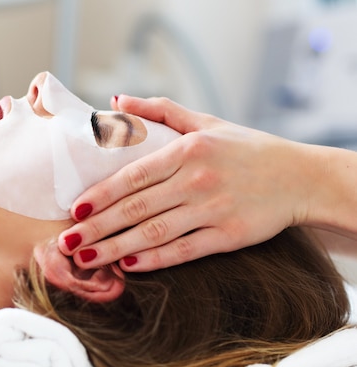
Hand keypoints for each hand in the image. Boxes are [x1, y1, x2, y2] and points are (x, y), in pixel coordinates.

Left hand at [58, 96, 310, 270]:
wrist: (300, 176)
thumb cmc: (246, 148)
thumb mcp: (205, 122)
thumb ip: (159, 110)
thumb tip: (116, 100)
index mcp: (187, 149)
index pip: (132, 175)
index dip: (100, 194)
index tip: (73, 210)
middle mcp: (197, 179)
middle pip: (136, 207)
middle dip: (97, 227)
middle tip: (66, 243)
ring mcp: (214, 209)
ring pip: (155, 232)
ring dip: (116, 248)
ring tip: (85, 259)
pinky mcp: (230, 235)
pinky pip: (186, 250)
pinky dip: (157, 259)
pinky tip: (130, 266)